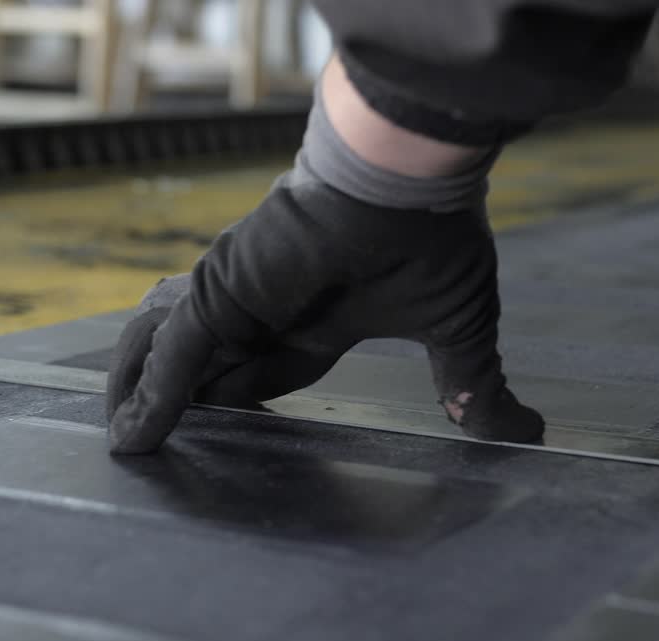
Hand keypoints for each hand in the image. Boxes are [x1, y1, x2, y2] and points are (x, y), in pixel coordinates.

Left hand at [107, 175, 542, 453]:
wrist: (410, 181)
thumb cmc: (435, 241)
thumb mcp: (457, 335)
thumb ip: (475, 390)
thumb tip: (530, 437)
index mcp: (323, 315)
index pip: (274, 368)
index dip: (247, 398)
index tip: (229, 427)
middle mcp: (272, 303)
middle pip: (215, 363)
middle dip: (189, 399)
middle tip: (158, 440)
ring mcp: (239, 294)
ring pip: (175, 352)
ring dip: (149, 394)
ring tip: (128, 440)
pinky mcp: (220, 290)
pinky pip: (175, 353)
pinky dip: (152, 395)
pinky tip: (133, 439)